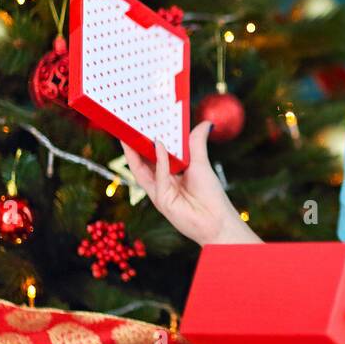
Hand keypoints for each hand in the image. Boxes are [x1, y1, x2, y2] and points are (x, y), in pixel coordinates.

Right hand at [120, 121, 253, 245]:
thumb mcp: (201, 163)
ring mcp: (160, 192)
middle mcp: (163, 183)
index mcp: (172, 174)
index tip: (141, 125)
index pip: (155, 155)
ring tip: (130, 134)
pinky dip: (158, 160)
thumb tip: (206, 123)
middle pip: (144, 162)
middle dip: (134, 146)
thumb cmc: (211, 194)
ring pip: (143, 170)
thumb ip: (196, 143)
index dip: (147, 142)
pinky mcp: (161, 199)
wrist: (216, 221)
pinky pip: (158, 176)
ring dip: (135, 153)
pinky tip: (158, 144)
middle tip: (128, 127)